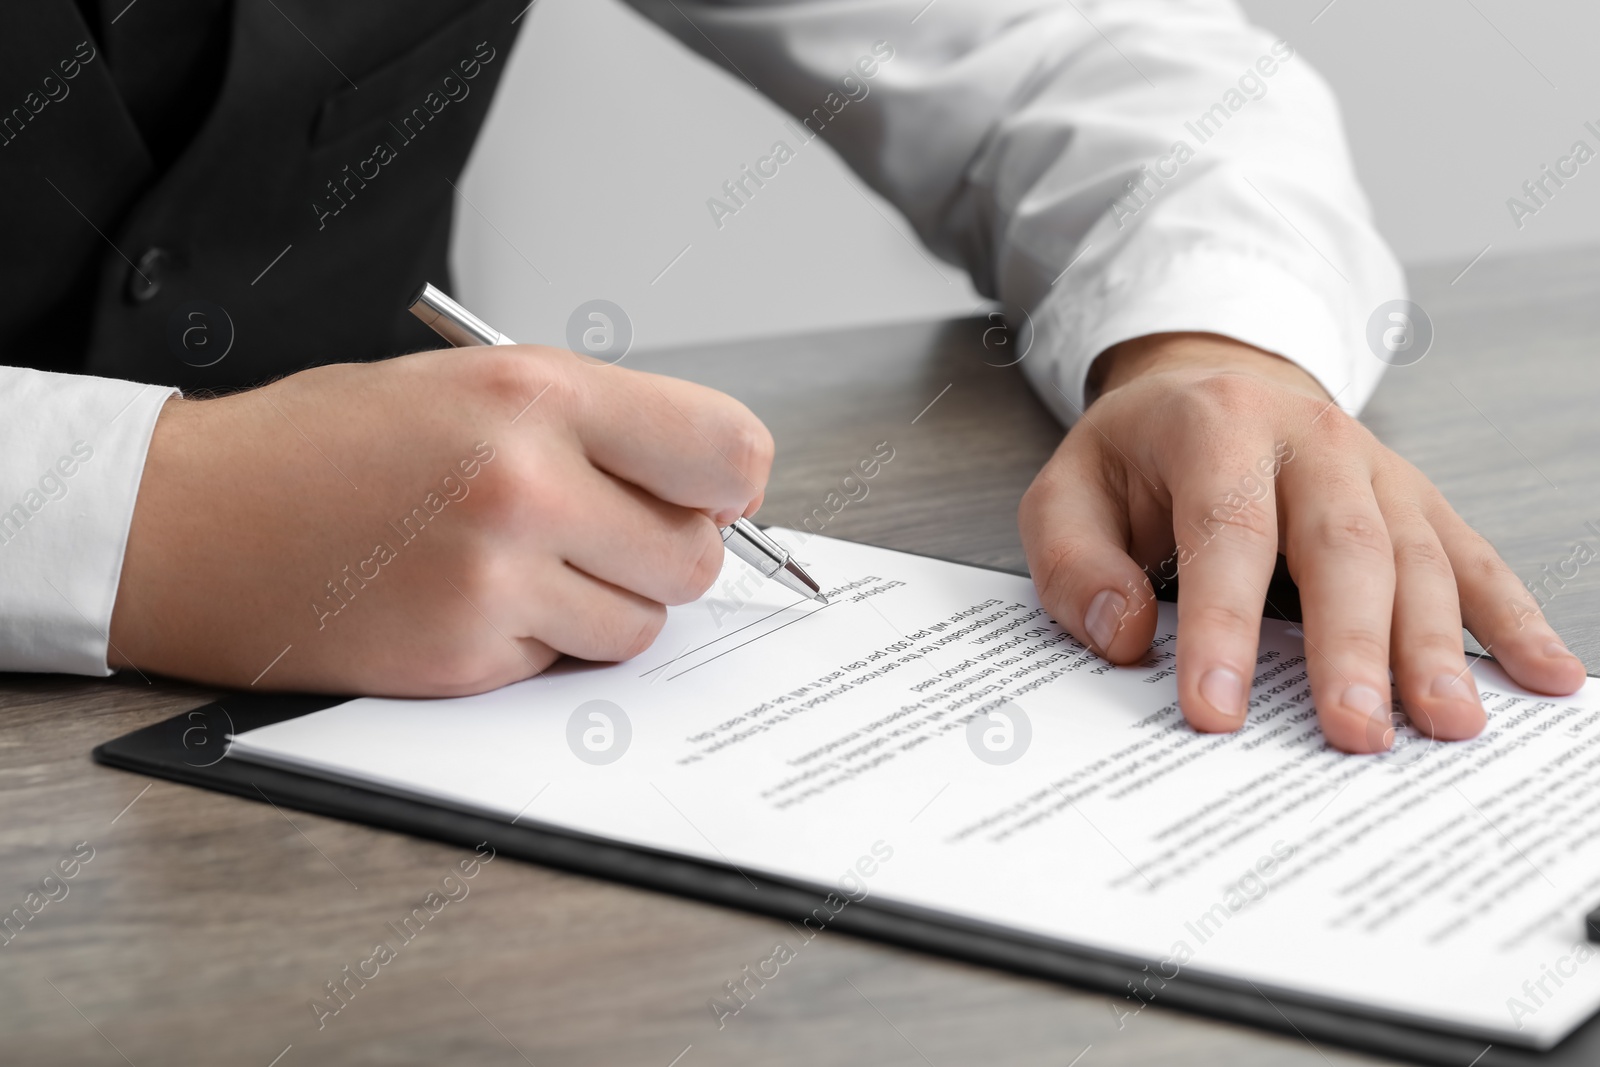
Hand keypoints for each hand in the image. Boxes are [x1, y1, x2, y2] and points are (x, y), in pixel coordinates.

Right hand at [108, 346, 772, 694]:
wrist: (188, 519)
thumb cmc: (325, 443)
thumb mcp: (469, 383)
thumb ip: (598, 427)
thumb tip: (712, 487)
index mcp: (537, 394)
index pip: (727, 452)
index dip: (728, 482)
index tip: (707, 491)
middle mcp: (527, 484)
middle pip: (699, 556)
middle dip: (664, 552)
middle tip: (600, 532)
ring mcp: (496, 581)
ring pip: (641, 624)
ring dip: (603, 605)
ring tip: (519, 564)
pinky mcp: (464, 658)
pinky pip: (564, 665)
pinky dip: (536, 644)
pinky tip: (465, 601)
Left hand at [1018, 332, 1586, 752]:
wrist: (1210, 382)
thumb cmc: (1136, 456)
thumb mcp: (1065, 492)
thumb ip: (1077, 564)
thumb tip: (1126, 638)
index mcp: (1216, 426)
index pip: (1225, 530)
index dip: (1221, 624)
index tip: (1215, 710)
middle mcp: (1310, 439)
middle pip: (1343, 543)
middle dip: (1351, 644)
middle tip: (1354, 732)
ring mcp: (1377, 469)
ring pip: (1418, 556)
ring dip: (1436, 646)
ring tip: (1446, 725)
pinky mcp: (1418, 502)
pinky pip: (1474, 559)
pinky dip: (1513, 619)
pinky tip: (1543, 676)